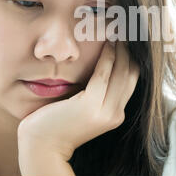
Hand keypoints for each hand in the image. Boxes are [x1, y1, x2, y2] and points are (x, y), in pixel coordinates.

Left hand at [17, 40, 139, 161]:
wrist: (42, 146)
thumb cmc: (58, 122)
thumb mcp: (84, 106)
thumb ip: (97, 92)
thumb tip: (104, 65)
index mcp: (115, 114)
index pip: (132, 80)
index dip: (132, 58)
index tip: (128, 40)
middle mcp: (115, 114)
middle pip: (131, 74)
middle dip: (130, 50)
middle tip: (126, 30)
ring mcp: (105, 112)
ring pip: (122, 72)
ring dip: (121, 49)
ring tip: (118, 32)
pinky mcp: (91, 107)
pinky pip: (103, 74)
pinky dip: (108, 56)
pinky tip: (108, 43)